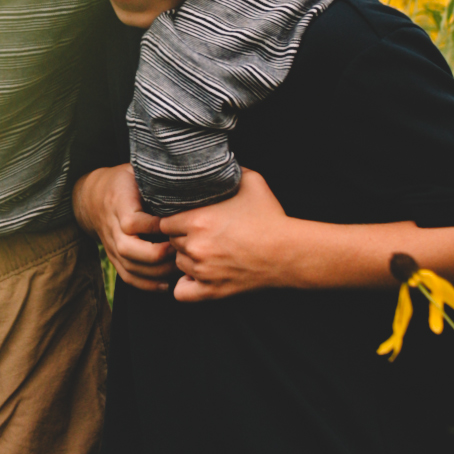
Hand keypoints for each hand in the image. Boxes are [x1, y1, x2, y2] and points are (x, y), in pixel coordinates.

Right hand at [74, 163, 174, 291]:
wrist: (92, 198)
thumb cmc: (123, 182)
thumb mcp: (136, 172)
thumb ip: (154, 179)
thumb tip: (185, 183)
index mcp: (118, 205)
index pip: (133, 222)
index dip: (156, 227)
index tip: (177, 226)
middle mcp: (112, 229)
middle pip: (129, 250)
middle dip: (158, 254)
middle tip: (182, 249)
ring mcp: (111, 246)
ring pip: (130, 267)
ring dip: (156, 272)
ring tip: (180, 268)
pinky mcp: (114, 258)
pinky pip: (128, 277)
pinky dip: (146, 285)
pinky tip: (166, 285)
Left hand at [163, 168, 294, 300]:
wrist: (289, 253)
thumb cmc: (270, 217)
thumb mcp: (251, 182)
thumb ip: (228, 169)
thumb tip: (215, 161)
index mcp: (197, 220)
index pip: (164, 222)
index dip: (175, 220)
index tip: (186, 220)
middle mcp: (195, 246)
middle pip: (172, 242)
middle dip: (183, 238)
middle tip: (201, 235)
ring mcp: (202, 271)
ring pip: (178, 264)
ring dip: (188, 259)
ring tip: (206, 252)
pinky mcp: (211, 291)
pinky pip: (181, 292)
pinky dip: (186, 286)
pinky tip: (197, 276)